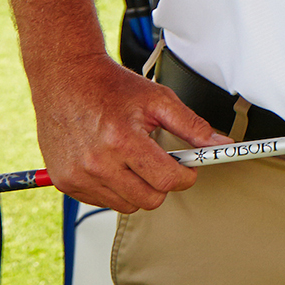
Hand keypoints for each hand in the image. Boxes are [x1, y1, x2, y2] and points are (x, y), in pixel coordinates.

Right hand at [30, 53, 231, 212]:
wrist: (66, 79)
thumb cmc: (111, 87)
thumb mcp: (158, 99)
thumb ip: (192, 126)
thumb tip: (220, 144)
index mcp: (122, 141)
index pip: (166, 180)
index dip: (185, 175)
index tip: (188, 168)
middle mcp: (96, 163)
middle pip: (148, 200)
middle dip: (163, 184)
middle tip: (162, 163)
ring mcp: (77, 176)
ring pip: (126, 205)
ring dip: (138, 188)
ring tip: (134, 159)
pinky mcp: (64, 182)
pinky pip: (102, 201)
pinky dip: (115, 189)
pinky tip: (114, 164)